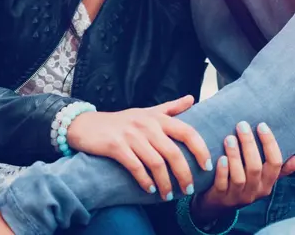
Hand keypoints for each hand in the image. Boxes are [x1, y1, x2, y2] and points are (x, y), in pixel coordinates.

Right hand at [67, 95, 211, 200]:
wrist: (87, 124)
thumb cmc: (121, 121)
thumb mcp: (147, 111)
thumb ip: (170, 108)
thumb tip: (191, 99)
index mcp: (157, 117)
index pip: (187, 132)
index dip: (200, 149)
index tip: (207, 165)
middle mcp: (147, 125)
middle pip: (173, 152)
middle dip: (184, 174)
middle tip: (189, 189)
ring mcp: (131, 135)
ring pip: (156, 163)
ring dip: (165, 182)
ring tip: (169, 195)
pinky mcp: (116, 146)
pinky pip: (136, 167)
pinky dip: (145, 181)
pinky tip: (150, 189)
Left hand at [191, 122, 294, 223]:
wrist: (218, 205)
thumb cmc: (243, 184)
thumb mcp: (263, 178)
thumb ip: (280, 168)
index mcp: (267, 184)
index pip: (275, 163)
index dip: (269, 144)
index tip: (261, 125)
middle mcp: (255, 191)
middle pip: (255, 167)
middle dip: (249, 144)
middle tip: (242, 125)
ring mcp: (237, 196)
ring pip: (239, 177)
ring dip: (235, 155)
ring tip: (229, 138)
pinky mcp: (220, 198)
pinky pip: (222, 185)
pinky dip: (222, 171)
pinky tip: (220, 157)